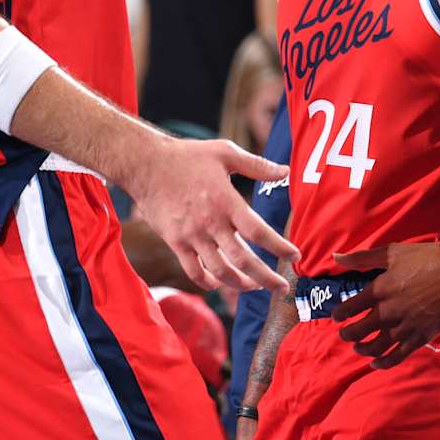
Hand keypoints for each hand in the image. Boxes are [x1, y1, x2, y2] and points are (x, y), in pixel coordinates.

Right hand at [126, 137, 296, 292]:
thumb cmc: (187, 156)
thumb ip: (257, 165)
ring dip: (241, 284)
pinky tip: (221, 284)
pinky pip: (194, 272)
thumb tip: (285, 171)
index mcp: (226, 201)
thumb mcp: (225, 152)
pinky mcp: (176, 243)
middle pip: (243, 259)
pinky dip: (210, 283)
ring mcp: (192, 236)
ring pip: (220, 271)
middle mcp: (210, 223)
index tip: (294, 256)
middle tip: (281, 287)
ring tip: (255, 287)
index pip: (258, 231)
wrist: (145, 164)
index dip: (278, 247)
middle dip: (266, 277)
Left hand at [330, 243, 439, 369]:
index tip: (337, 316)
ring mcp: (403, 328)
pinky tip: (375, 363)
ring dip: (363, 349)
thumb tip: (336, 257)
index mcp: (378, 290)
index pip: (350, 308)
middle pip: (359, 331)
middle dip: (348, 334)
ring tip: (359, 348)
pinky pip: (397, 357)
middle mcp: (387, 312)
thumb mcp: (391, 252)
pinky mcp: (419, 338)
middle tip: (345, 334)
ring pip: (375, 347)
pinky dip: (383, 363)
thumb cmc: (424, 259)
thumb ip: (362, 258)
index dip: (340, 314)